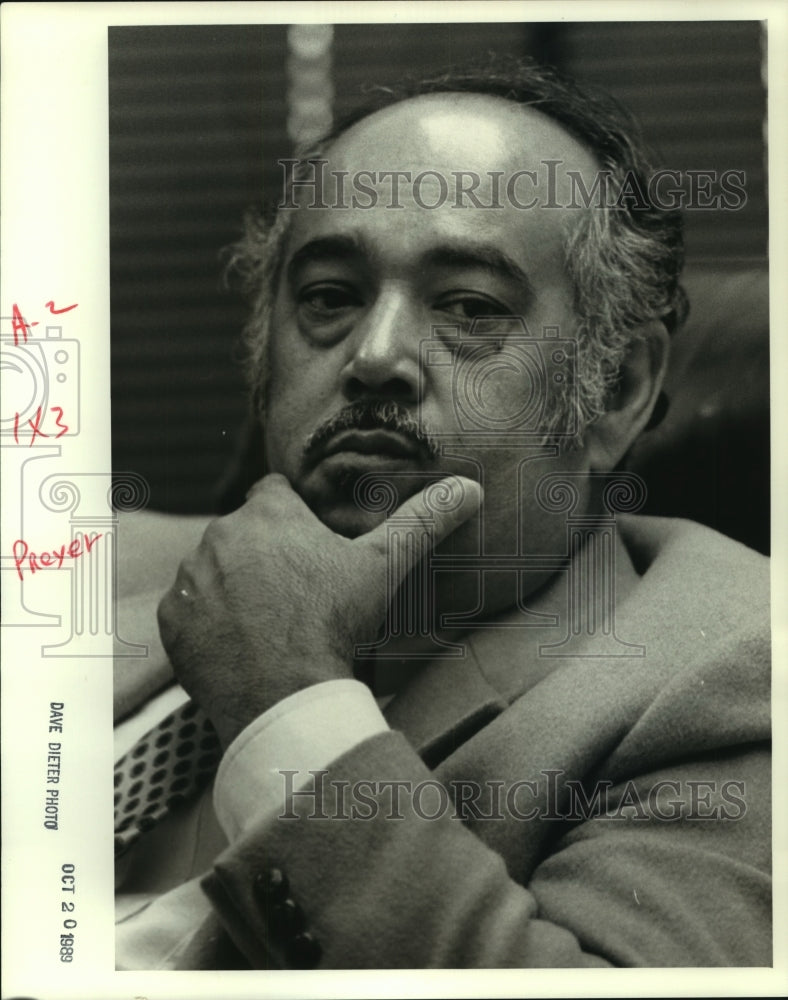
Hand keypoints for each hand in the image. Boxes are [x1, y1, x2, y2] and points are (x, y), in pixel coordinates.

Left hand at [157, 473, 480, 746]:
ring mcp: (189, 578)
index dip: (295, 518)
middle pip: (243, 532)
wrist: (284, 696)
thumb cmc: (335, 623)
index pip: (274, 493)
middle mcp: (218, 534)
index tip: (310, 549)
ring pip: (213, 568)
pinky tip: (240, 643)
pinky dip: (207, 620)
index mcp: (267, 512)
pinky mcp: (172, 620)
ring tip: (269, 622)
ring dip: (233, 584)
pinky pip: (188, 608)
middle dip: (264, 552)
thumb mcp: (384, 567)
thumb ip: (423, 522)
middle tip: (296, 593)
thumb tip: (471, 489)